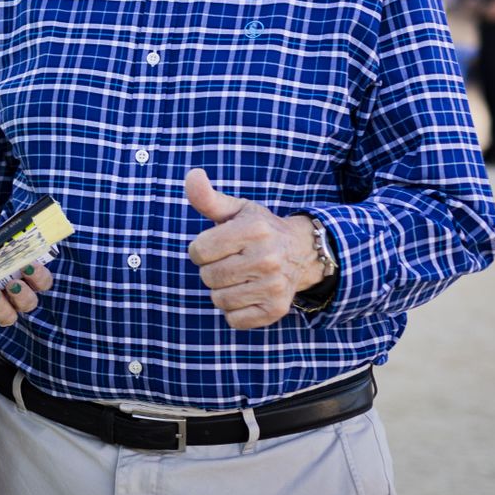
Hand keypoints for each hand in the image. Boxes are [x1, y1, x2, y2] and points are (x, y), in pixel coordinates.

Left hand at [0, 219, 53, 326]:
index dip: (40, 277)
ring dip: (3, 307)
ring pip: (8, 317)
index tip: (30, 266)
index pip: (41, 280)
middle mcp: (10, 291)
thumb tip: (5, 244)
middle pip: (29, 303)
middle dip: (24, 296)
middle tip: (13, 284)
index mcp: (19, 270)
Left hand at [184, 169, 322, 329]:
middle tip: (231, 261)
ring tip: (240, 276)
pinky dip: (235, 310)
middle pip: (208, 277)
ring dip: (222, 290)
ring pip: (218, 299)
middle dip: (212, 269)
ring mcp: (273, 286)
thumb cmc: (259, 228)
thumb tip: (192, 175)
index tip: (217, 245)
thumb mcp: (236, 209)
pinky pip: (234, 320)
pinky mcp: (276, 309)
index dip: (201, 249)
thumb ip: (207, 197)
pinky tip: (248, 293)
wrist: (302, 252)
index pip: (198, 251)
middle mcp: (266, 258)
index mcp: (253, 230)